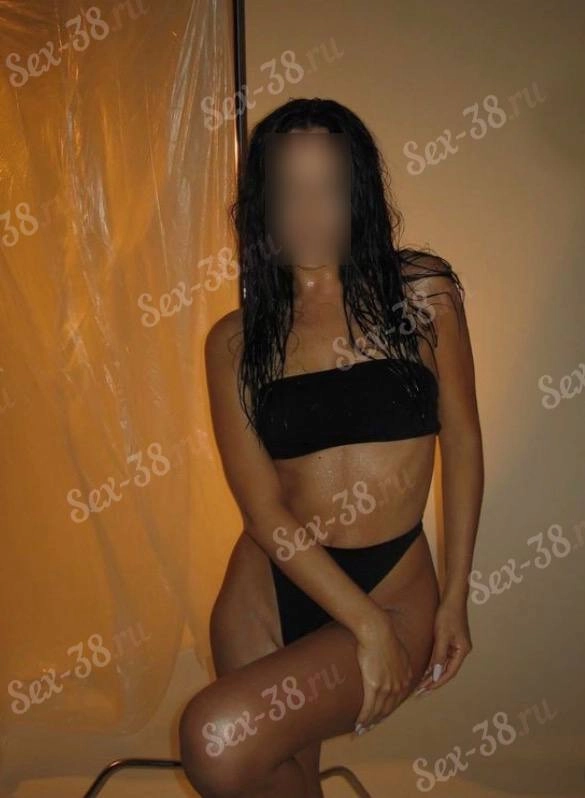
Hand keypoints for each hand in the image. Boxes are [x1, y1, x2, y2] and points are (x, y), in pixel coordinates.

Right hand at [352, 611, 413, 734]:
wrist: (378, 632)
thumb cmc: (384, 635)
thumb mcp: (397, 648)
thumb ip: (397, 659)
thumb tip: (394, 658)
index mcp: (405, 677)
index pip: (397, 699)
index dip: (387, 709)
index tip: (380, 715)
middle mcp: (399, 686)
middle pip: (387, 709)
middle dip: (378, 720)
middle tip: (369, 728)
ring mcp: (388, 688)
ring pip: (378, 711)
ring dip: (369, 723)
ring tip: (361, 730)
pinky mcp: (375, 687)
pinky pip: (369, 708)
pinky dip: (363, 718)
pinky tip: (358, 724)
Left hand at [414, 595, 471, 695]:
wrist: (452, 598)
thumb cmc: (448, 614)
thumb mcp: (442, 635)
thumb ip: (439, 655)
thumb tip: (436, 674)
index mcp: (463, 651)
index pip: (449, 672)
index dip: (437, 683)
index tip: (426, 690)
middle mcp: (461, 650)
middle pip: (447, 671)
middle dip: (434, 682)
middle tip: (420, 693)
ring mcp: (457, 646)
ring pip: (444, 665)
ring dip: (433, 674)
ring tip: (420, 685)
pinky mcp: (451, 641)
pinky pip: (442, 657)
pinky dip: (434, 664)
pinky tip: (425, 670)